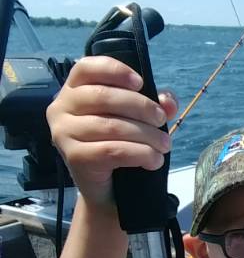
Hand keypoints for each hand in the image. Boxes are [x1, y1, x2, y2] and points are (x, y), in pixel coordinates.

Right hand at [46, 56, 177, 207]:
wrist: (107, 189)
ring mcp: (63, 133)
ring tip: (164, 145)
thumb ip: (154, 104)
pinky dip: (140, 154)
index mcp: (74, 90)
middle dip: (141, 107)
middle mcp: (61, 108)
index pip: (87, 68)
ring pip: (112, 126)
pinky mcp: (74, 157)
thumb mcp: (136, 119)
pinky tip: (154, 160)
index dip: (115, 70)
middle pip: (103, 96)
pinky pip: (112, 150)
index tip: (141, 83)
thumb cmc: (118, 144)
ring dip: (146, 135)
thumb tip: (168, 101)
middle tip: (162, 121)